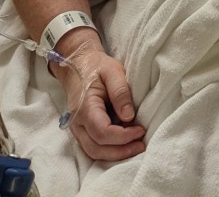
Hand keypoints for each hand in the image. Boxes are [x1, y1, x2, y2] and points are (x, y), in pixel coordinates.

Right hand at [55, 47, 145, 161]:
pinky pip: (92, 147)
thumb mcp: (113, 71)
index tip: (141, 130)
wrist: (78, 64)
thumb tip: (129, 117)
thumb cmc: (97, 67)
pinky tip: (124, 143)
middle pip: (96, 148)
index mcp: (85, 107)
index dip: (123, 136)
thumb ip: (120, 93)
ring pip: (93, 152)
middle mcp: (77, 122)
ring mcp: (77, 128)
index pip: (102, 132)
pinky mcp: (81, 130)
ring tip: (135, 146)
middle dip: (121, 151)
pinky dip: (109, 150)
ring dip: (115, 154)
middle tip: (141, 144)